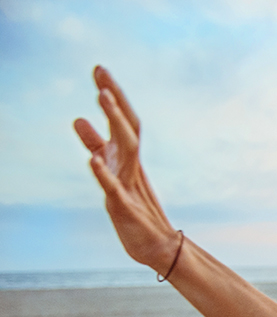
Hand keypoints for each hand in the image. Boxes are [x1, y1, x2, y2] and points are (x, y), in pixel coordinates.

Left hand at [73, 66, 178, 271]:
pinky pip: (113, 188)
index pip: (124, 121)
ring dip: (114, 123)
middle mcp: (131, 167)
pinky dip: (103, 173)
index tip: (100, 70)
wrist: (159, 247)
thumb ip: (96, 146)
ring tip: (102, 98)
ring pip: (125, 148)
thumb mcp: (110, 171)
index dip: (113, 95)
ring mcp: (130, 185)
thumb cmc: (135, 211)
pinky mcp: (124, 207)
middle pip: (127, 126)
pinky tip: (92, 160)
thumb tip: (78, 118)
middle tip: (101, 71)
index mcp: (128, 159)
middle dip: (115, 99)